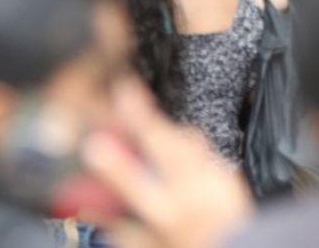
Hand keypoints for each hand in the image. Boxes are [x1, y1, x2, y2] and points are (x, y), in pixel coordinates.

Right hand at [82, 82, 251, 247]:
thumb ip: (121, 228)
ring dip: (163, 127)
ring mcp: (216, 180)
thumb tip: (89, 206)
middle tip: (125, 90)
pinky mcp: (229, 175)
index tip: (94, 145)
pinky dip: (184, 144)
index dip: (114, 166)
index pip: (137, 187)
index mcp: (171, 218)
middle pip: (167, 146)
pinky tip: (171, 145)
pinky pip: (203, 150)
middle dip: (143, 116)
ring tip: (141, 112)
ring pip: (187, 140)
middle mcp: (196, 195)